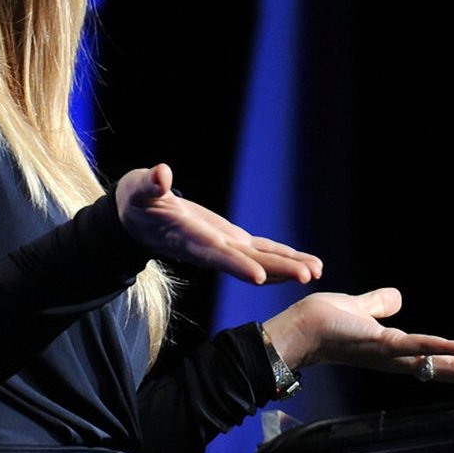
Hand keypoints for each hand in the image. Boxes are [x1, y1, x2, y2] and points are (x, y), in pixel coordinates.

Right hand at [115, 164, 322, 284]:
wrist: (138, 219)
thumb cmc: (137, 202)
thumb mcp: (139, 190)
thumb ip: (149, 185)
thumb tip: (160, 175)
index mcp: (188, 239)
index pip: (215, 254)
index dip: (236, 265)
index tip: (258, 277)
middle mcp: (209, 249)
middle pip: (247, 262)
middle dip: (277, 270)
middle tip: (307, 276)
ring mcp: (222, 247)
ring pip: (259, 260)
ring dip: (287, 267)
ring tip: (316, 271)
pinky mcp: (230, 241)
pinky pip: (260, 251)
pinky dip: (282, 256)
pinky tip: (305, 263)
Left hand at [263, 288, 453, 388]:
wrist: (296, 329)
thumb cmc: (322, 322)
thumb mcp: (360, 308)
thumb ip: (379, 304)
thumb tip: (396, 297)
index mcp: (398, 353)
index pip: (441, 363)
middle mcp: (400, 362)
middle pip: (450, 372)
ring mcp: (393, 356)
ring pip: (442, 365)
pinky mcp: (383, 345)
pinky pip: (421, 348)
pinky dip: (446, 350)